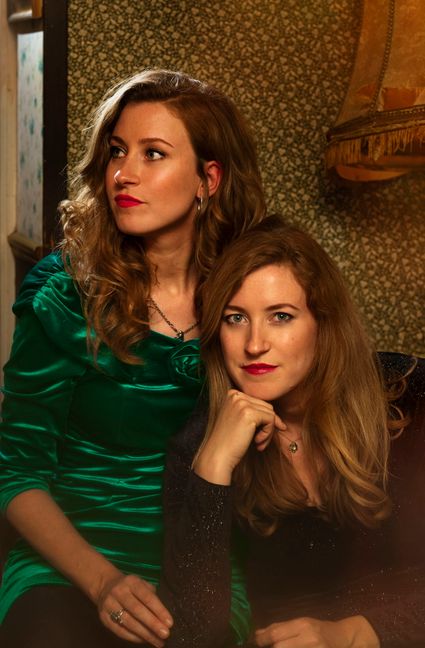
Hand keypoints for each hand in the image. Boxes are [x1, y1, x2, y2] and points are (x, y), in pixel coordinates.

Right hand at [97, 572, 172, 645]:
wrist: (105, 586)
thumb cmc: (130, 587)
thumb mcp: (141, 583)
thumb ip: (151, 596)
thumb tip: (163, 616)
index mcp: (132, 582)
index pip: (147, 597)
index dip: (159, 610)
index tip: (169, 623)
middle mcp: (119, 592)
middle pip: (137, 610)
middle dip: (153, 624)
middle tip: (165, 634)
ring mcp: (110, 604)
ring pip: (128, 622)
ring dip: (145, 634)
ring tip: (157, 641)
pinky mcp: (104, 617)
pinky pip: (119, 630)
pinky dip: (133, 637)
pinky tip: (143, 640)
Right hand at [194, 389, 285, 484]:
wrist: (218, 456)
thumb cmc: (228, 442)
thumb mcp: (239, 422)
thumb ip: (253, 413)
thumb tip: (279, 419)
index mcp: (232, 394)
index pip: (258, 403)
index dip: (263, 420)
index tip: (259, 435)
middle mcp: (236, 395)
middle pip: (266, 407)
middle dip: (267, 425)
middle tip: (260, 442)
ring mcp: (242, 403)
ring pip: (270, 413)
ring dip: (268, 431)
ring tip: (259, 443)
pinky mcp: (250, 413)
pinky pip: (271, 420)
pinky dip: (268, 433)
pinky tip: (257, 443)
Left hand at [255, 616, 379, 647]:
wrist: (346, 638)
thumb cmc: (321, 630)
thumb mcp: (302, 624)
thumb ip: (280, 628)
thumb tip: (258, 634)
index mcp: (302, 625)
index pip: (275, 634)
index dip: (261, 641)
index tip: (254, 643)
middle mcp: (309, 638)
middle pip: (279, 647)